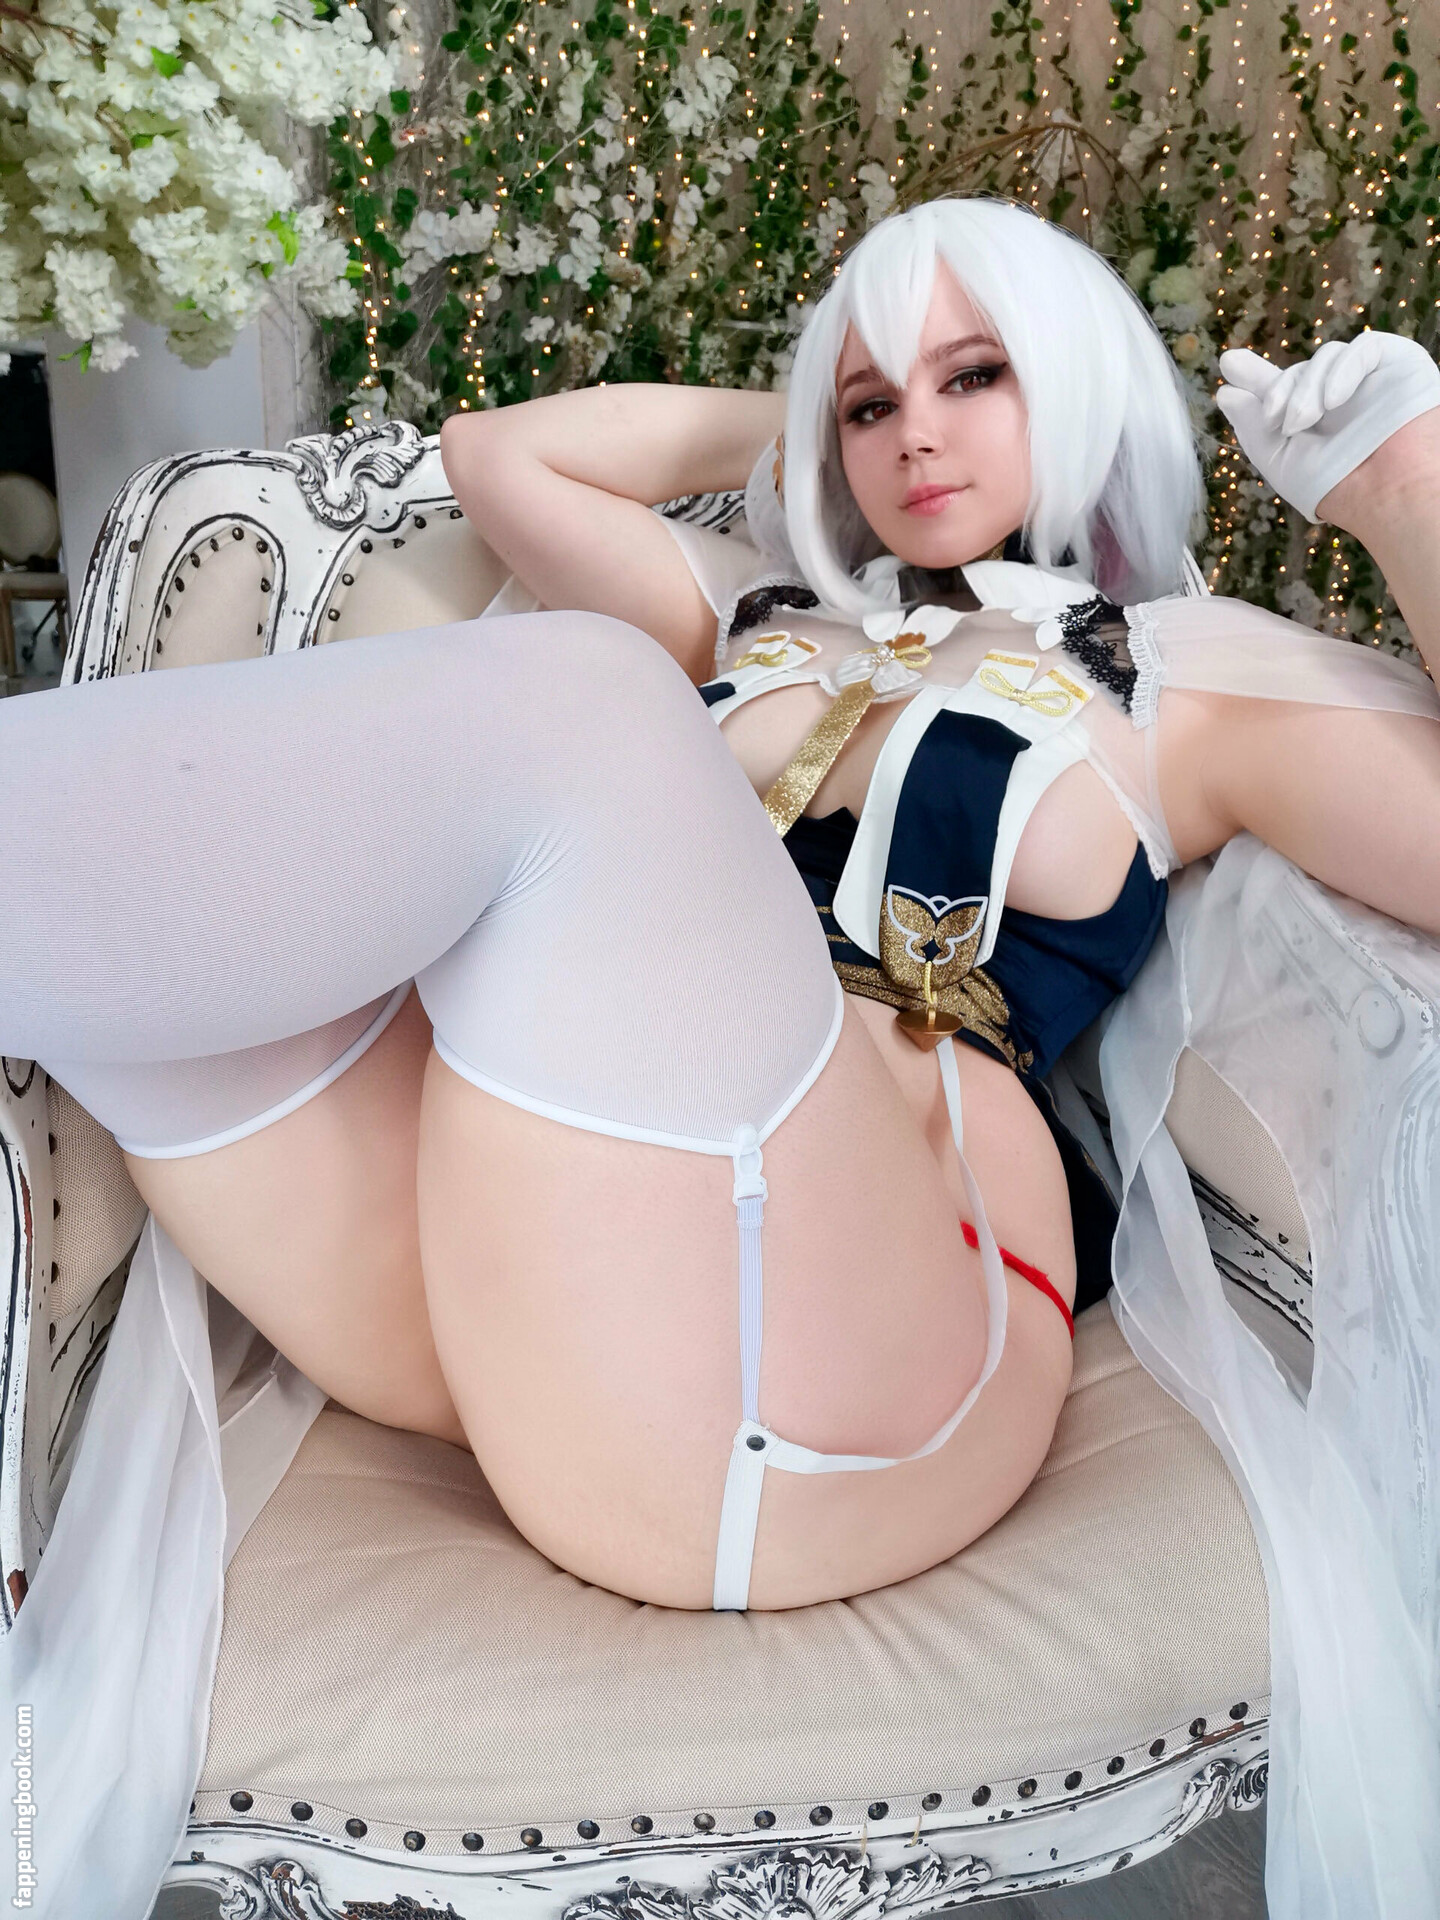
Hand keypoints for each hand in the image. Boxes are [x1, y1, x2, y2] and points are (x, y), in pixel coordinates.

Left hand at [1214, 333, 1439, 523]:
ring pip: (1326, 357)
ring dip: (1306, 388)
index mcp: (1315, 420)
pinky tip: (1332, 402)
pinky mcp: (1398, 362)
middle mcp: (1342, 398)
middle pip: (1299, 371)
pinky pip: (1364, 348)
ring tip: (1301, 422)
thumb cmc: (1334, 485)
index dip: (1256, 377)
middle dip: (1279, 392)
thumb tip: (1225, 391)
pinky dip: (1341, 370)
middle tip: (1277, 421)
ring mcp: (1369, 379)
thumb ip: (1252, 423)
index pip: (1284, 388)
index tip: (1228, 364)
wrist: (1385, 492)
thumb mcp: (1278, 457)